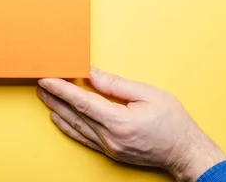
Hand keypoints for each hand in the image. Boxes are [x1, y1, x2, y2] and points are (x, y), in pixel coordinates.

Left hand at [37, 67, 225, 181]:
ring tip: (44, 96)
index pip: (82, 101)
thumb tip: (92, 74)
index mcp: (119, 121)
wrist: (185, 153)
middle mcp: (110, 138)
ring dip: (57, 110)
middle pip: (74, 113)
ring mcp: (109, 148)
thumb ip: (116, 84)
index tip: (46, 78)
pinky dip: (68, 127)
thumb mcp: (148, 94)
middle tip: (39, 83)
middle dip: (54, 97)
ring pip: (76, 126)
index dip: (61, 88)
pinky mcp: (110, 152)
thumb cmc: (172, 122)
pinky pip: (83, 138)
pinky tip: (59, 118)